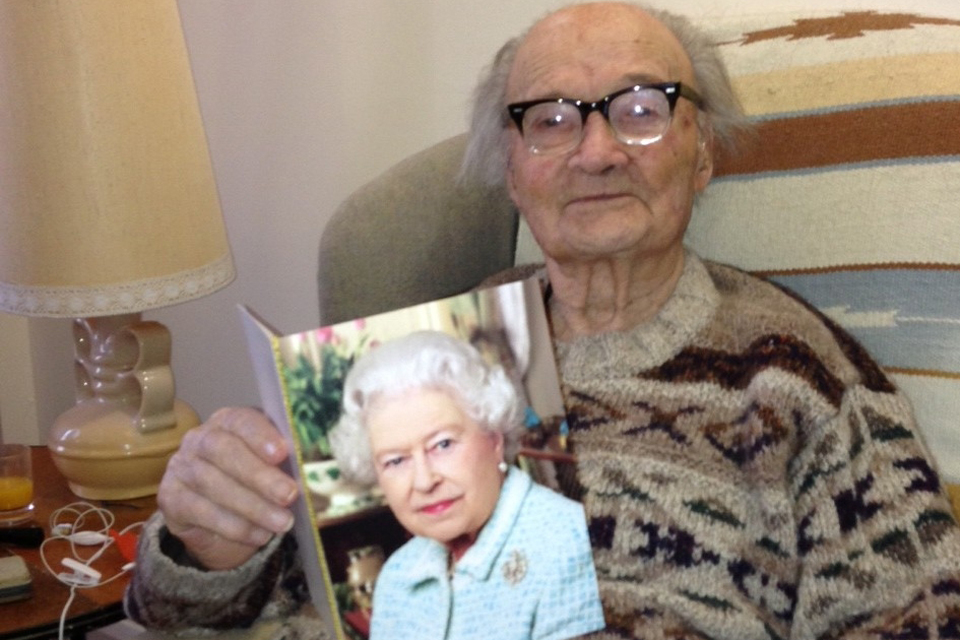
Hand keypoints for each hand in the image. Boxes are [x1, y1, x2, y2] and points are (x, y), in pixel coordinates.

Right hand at [157, 407, 299, 570]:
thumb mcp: (273, 467)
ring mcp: (180, 467)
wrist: (219, 520)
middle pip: (222, 450)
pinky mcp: (170, 498)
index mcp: (228, 421)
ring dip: (252, 506)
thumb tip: (311, 470)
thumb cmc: (254, 482)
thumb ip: (286, 462)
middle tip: (289, 495)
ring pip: (211, 483)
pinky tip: (260, 535)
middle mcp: (199, 439)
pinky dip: (235, 526)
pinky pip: (200, 511)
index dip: (261, 435)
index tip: (283, 452)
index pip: (241, 421)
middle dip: (258, 475)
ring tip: (282, 522)